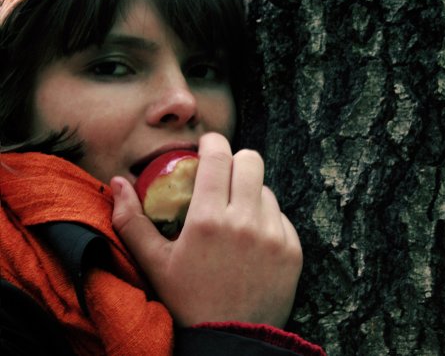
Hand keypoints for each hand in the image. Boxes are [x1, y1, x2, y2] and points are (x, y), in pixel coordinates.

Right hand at [110, 132, 302, 327]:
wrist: (229, 341)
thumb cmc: (186, 301)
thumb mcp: (153, 264)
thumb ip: (131, 220)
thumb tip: (118, 182)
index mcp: (209, 220)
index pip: (218, 156)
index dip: (212, 142)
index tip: (207, 145)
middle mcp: (246, 222)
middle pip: (251, 161)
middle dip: (235, 161)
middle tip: (223, 176)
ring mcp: (274, 236)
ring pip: (267, 189)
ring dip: (251, 194)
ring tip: (235, 216)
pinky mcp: (293, 250)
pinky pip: (282, 217)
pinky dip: (268, 220)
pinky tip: (252, 240)